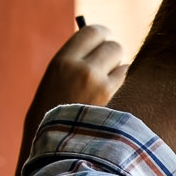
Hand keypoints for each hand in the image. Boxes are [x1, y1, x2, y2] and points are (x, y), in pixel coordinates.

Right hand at [21, 21, 129, 159]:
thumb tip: (99, 44)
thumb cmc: (50, 113)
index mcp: (62, 60)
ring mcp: (97, 84)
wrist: (51, 145)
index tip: (104, 39)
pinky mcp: (110, 99)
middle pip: (112, 46)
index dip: (102, 34)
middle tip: (108, 62)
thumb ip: (73, 61)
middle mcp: (80, 68)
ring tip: (107, 81)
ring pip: (122, 61)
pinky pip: (125, 78)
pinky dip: (122, 81)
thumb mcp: (54, 80)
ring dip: (119, 68)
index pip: (92, 31)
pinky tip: (113, 91)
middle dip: (113, 53)